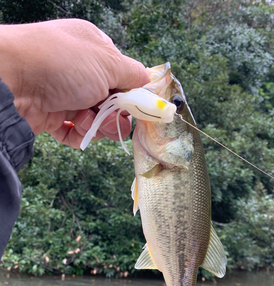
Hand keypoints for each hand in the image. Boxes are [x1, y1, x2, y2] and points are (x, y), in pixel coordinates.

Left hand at [0, 19, 149, 147]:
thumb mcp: (107, 62)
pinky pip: (76, 132)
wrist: (13, 80)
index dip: (131, 94)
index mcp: (95, 51)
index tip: (137, 108)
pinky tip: (75, 128)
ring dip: (97, 126)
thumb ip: (132, 74)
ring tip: (86, 120)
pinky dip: (79, 135)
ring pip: (97, 121)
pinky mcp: (52, 116)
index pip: (123, 76)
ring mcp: (66, 95)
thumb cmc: (61, 63)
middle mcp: (81, 72)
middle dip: (115, 116)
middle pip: (113, 103)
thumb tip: (147, 80)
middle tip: (110, 119)